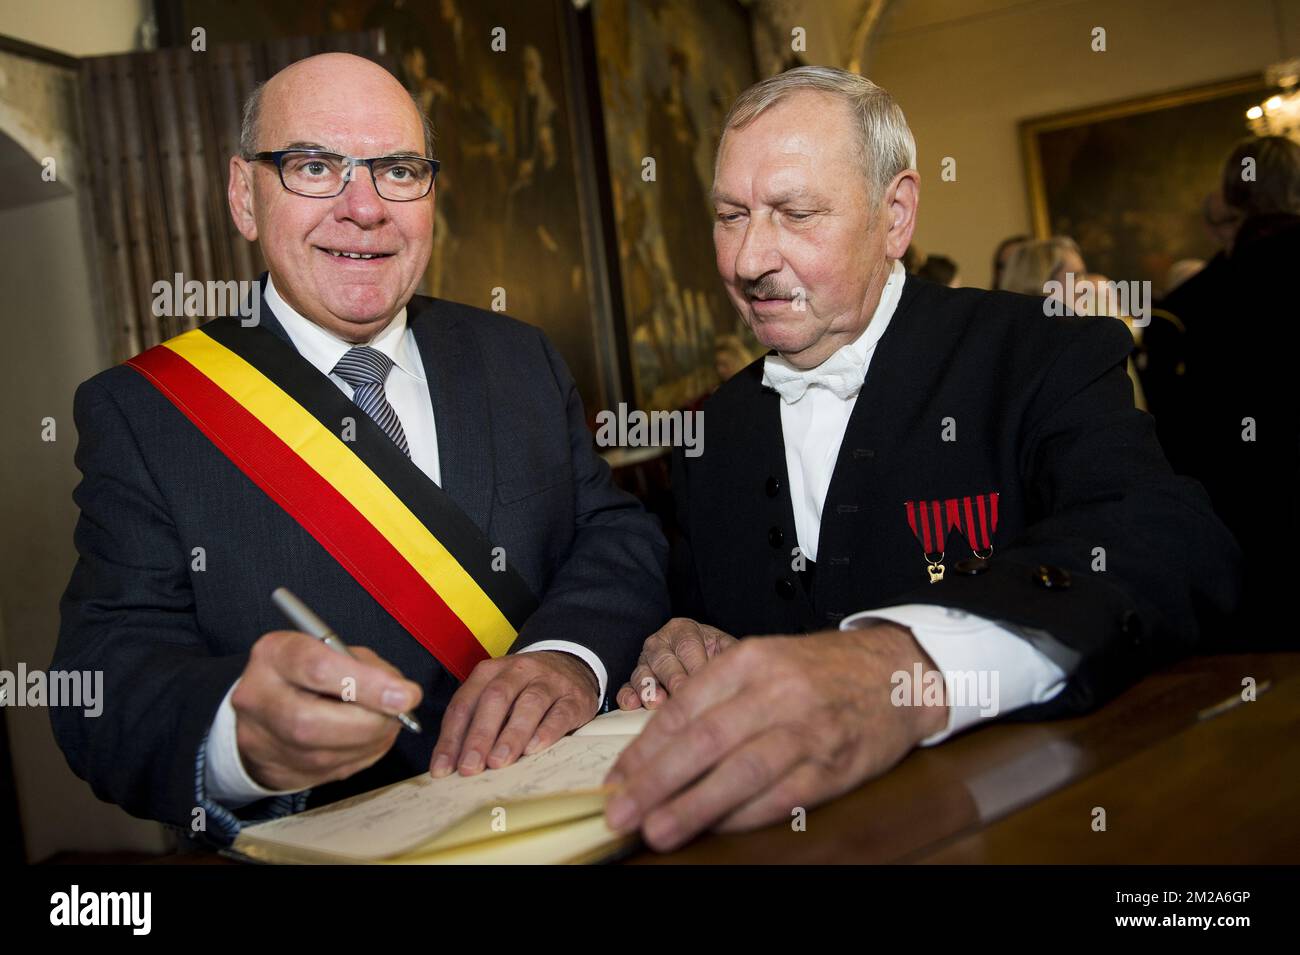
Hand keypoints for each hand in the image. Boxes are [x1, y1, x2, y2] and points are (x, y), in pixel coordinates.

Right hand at [232, 631, 422, 791]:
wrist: (264, 709)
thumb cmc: (306, 672)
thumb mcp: (332, 649)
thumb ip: (365, 665)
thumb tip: (400, 692)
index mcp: (274, 655)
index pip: (317, 669)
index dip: (367, 684)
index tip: (404, 694)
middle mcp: (259, 698)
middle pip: (311, 722)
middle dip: (369, 721)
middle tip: (401, 712)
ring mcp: (264, 741)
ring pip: (324, 753)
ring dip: (371, 740)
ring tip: (389, 722)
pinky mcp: (281, 771)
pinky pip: (333, 769)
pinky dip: (364, 754)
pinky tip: (371, 738)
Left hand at [429, 651, 599, 777]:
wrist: (571, 665)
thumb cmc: (524, 690)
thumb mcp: (497, 695)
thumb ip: (476, 722)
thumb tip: (453, 764)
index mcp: (490, 671)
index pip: (465, 703)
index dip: (451, 737)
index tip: (443, 768)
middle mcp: (518, 671)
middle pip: (495, 698)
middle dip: (480, 735)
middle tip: (470, 766)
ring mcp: (549, 682)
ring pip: (529, 704)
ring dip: (511, 735)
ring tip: (498, 762)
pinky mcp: (574, 698)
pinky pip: (560, 712)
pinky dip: (546, 732)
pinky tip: (533, 749)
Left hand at [603, 623, 947, 850]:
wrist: (898, 673)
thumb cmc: (820, 671)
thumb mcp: (764, 662)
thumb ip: (715, 698)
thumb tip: (656, 749)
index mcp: (750, 660)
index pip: (684, 708)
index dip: (644, 748)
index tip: (616, 778)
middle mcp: (777, 692)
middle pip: (704, 741)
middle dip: (655, 781)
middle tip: (620, 812)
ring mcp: (808, 731)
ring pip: (740, 772)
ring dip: (693, 806)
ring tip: (657, 830)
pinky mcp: (834, 766)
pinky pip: (780, 797)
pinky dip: (743, 816)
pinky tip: (715, 830)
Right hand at [615, 617, 736, 709]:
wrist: (697, 658)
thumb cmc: (715, 655)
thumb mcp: (726, 649)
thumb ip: (731, 657)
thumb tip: (737, 673)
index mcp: (684, 630)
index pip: (688, 645)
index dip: (695, 665)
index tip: (704, 682)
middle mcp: (661, 642)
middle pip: (663, 659)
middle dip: (673, 679)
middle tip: (681, 694)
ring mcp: (646, 662)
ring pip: (643, 672)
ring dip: (648, 688)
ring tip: (655, 702)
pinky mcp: (636, 681)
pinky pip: (627, 686)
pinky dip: (628, 695)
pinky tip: (631, 704)